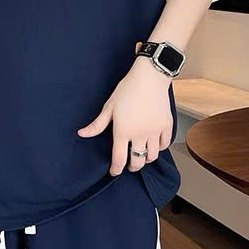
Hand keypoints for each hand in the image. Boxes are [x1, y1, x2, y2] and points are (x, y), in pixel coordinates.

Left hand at [77, 58, 173, 174]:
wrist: (149, 77)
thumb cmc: (127, 89)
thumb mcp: (109, 107)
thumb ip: (97, 125)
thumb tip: (81, 134)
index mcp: (123, 131)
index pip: (119, 159)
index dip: (115, 169)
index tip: (114, 171)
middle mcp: (140, 134)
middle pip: (137, 162)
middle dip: (132, 166)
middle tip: (129, 164)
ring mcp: (155, 131)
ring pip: (152, 156)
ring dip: (146, 158)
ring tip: (141, 154)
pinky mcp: (166, 125)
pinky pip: (165, 144)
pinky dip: (159, 148)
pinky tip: (154, 144)